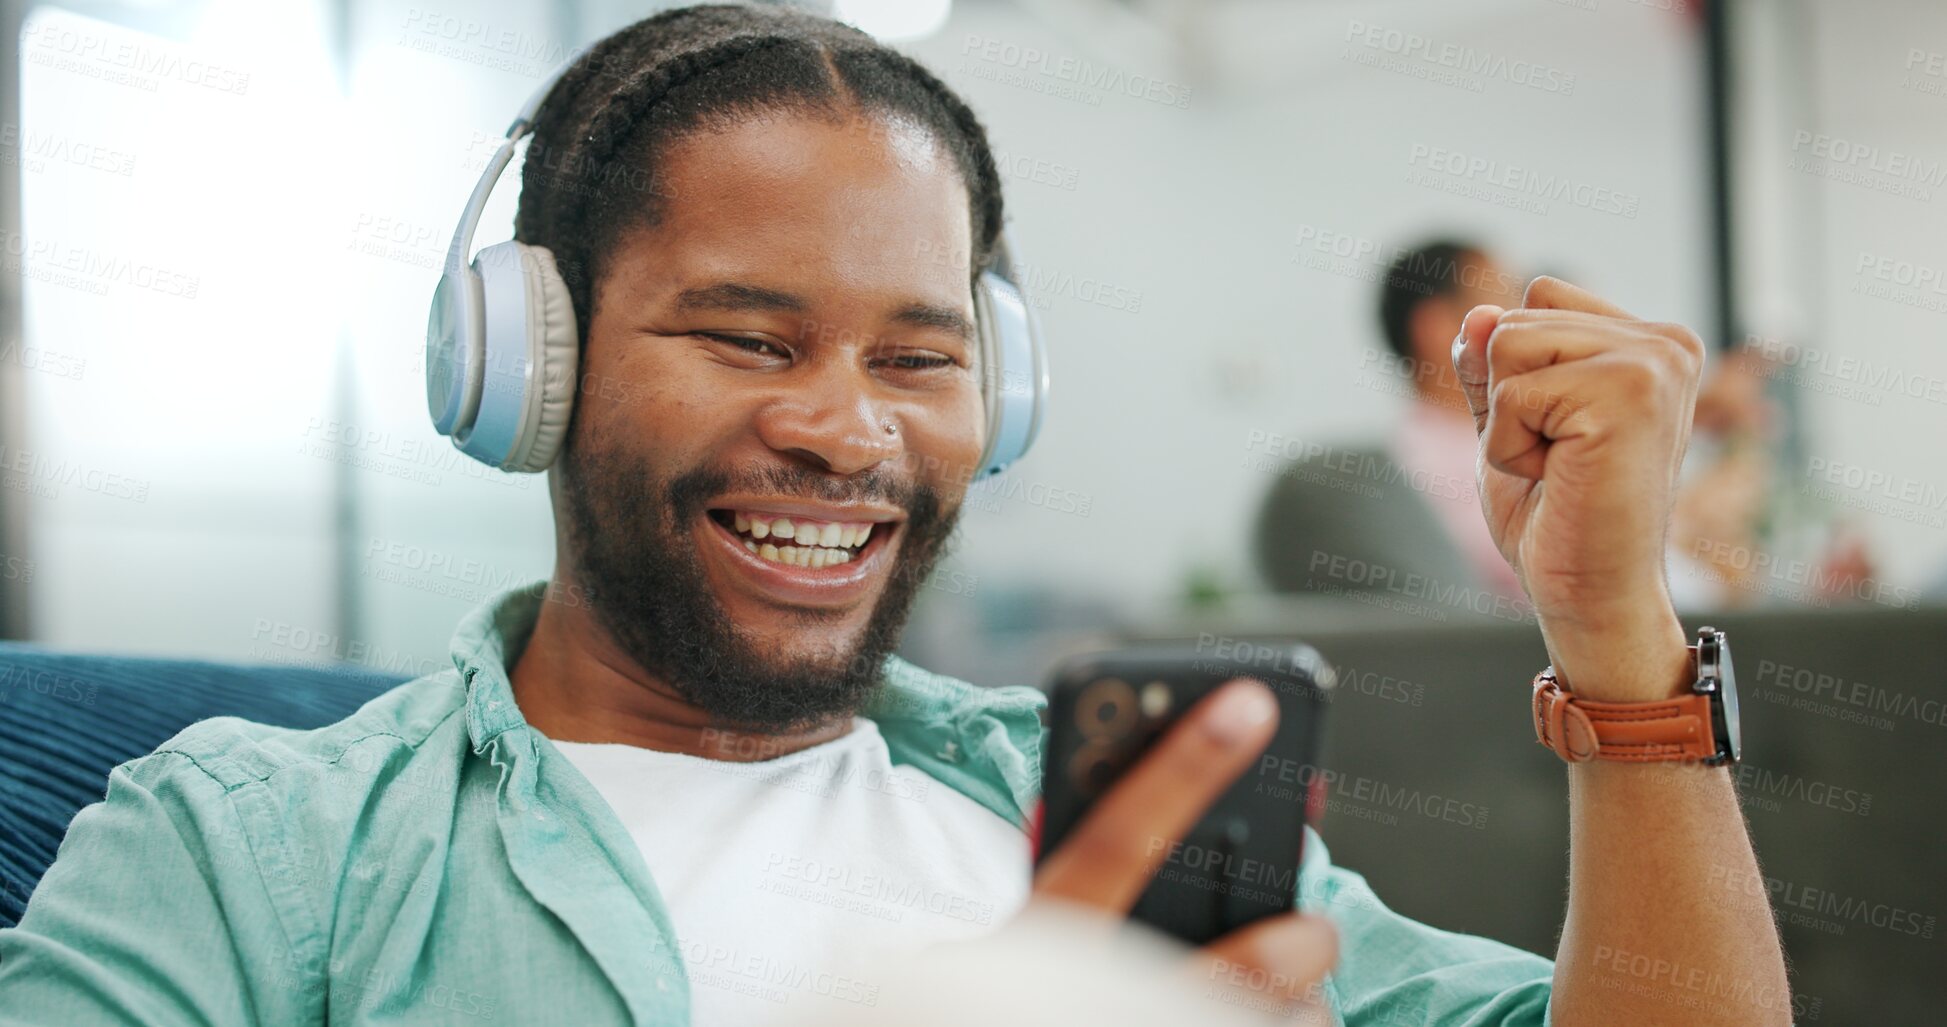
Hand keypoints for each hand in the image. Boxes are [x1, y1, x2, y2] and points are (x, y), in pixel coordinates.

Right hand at [1033, 679, 1337, 1018]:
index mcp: (1045, 935)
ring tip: (1286, 998)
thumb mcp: (1018, 930)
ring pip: (1276, 1024)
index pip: (1112, 839)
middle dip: (1297, 939)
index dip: (1182, 767)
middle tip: (1311, 929)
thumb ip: (1064, 858)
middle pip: (1237, 964)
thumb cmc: (1020, 988)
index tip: (1248, 704)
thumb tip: (1124, 774)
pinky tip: (1275, 1021)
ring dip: (1301, 1006)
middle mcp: (1091, 1000)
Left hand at [1452, 277, 1699, 700]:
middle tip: (1557, 460)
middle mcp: (1665, 343)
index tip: (1558, 432)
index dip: (1515, 373)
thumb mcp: (1508, 418)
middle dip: (1507, 398)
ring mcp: (1655, 363)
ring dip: (1507, 421)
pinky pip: (1512, 393)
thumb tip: (1478, 314)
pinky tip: (1558, 477)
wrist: (1588, 592)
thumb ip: (1490, 360)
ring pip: (1508, 344)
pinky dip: (1509, 445)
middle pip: (1515, 320)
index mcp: (1649, 341)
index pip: (1538, 297)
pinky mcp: (1630, 393)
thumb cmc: (1554, 513)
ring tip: (1559, 465)